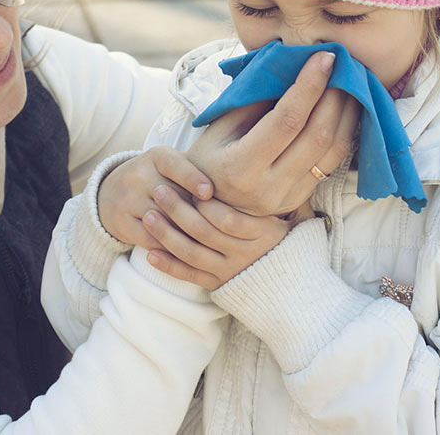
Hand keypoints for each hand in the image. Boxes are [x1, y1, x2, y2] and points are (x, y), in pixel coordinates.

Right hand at [97, 146, 212, 248]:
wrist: (110, 194)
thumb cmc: (158, 180)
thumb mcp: (172, 167)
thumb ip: (197, 172)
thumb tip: (234, 186)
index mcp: (157, 157)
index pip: (175, 165)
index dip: (192, 179)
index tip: (209, 193)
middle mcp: (138, 175)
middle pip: (171, 198)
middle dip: (195, 213)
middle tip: (219, 227)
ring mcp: (127, 199)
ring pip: (163, 221)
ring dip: (186, 235)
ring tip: (208, 244)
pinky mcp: (121, 222)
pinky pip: (151, 239)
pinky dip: (170, 249)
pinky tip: (188, 254)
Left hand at [142, 187, 292, 289]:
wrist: (289, 281)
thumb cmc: (282, 233)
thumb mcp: (291, 212)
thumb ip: (279, 190)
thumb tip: (280, 153)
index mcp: (263, 233)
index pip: (228, 219)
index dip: (206, 204)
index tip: (190, 187)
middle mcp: (245, 255)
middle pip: (205, 233)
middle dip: (178, 210)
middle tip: (158, 190)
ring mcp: (230, 271)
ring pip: (192, 254)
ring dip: (166, 234)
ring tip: (148, 216)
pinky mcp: (218, 285)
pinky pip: (189, 276)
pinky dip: (168, 266)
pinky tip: (150, 253)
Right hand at [187, 51, 358, 216]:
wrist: (205, 206)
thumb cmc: (208, 157)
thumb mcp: (220, 126)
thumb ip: (254, 100)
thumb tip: (293, 69)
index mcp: (240, 167)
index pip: (287, 120)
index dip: (309, 86)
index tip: (324, 58)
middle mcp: (268, 188)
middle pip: (317, 136)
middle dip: (335, 96)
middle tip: (342, 67)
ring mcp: (288, 198)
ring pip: (334, 152)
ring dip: (348, 113)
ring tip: (350, 83)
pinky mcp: (301, 200)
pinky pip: (333, 163)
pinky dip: (345, 132)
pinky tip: (346, 110)